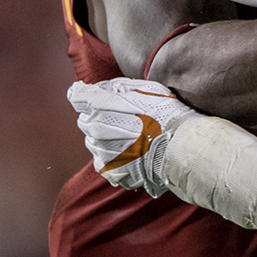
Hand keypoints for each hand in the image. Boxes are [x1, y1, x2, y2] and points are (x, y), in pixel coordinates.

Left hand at [68, 77, 206, 195]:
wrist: (178, 147)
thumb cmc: (165, 115)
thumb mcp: (146, 89)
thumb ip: (117, 86)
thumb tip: (100, 87)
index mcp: (100, 106)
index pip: (78, 96)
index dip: (84, 94)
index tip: (92, 95)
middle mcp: (95, 130)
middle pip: (85, 120)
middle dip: (98, 117)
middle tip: (124, 118)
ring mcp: (101, 152)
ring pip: (92, 141)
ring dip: (105, 138)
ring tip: (131, 137)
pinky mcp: (110, 170)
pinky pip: (102, 161)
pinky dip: (112, 157)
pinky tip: (130, 152)